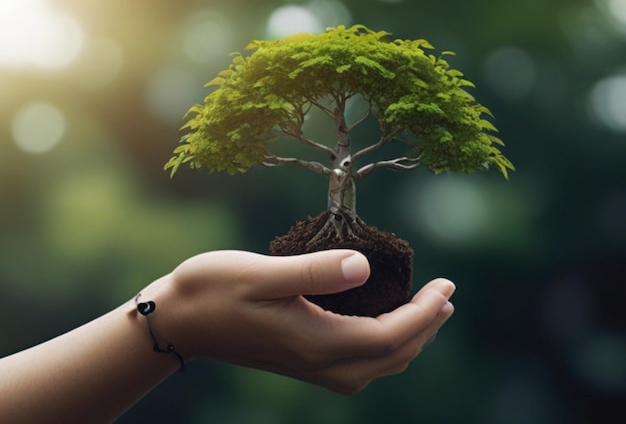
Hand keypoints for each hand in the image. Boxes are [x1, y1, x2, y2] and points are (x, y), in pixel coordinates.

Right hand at [142, 250, 454, 393]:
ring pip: (379, 364)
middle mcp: (321, 363)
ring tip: (429, 311)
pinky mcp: (304, 362)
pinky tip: (387, 323)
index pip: (391, 337)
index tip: (447, 286)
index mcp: (316, 342)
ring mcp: (313, 368)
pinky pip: (361, 362)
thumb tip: (365, 266)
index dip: (425, 314)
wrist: (179, 322)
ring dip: (410, 339)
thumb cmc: (214, 290)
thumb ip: (314, 272)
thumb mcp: (262, 274)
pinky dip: (386, 345)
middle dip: (426, 327)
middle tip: (446, 296)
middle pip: (392, 356)